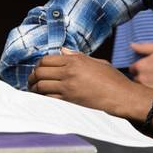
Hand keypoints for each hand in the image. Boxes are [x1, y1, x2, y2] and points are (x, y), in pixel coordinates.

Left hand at [29, 48, 152, 120]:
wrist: (121, 95)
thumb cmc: (112, 79)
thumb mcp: (96, 62)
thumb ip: (77, 56)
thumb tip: (63, 51)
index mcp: (75, 60)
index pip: (46, 59)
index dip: (39, 65)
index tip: (38, 69)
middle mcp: (69, 71)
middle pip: (40, 71)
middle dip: (33, 76)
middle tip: (31, 80)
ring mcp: (68, 86)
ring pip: (41, 85)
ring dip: (34, 88)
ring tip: (33, 90)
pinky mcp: (69, 100)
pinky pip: (48, 98)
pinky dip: (42, 98)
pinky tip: (41, 98)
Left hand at [128, 41, 152, 89]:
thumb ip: (144, 47)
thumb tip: (131, 45)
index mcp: (143, 66)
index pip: (132, 68)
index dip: (136, 66)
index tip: (141, 65)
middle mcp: (146, 79)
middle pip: (137, 80)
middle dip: (141, 76)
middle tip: (149, 72)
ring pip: (145, 88)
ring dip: (148, 84)